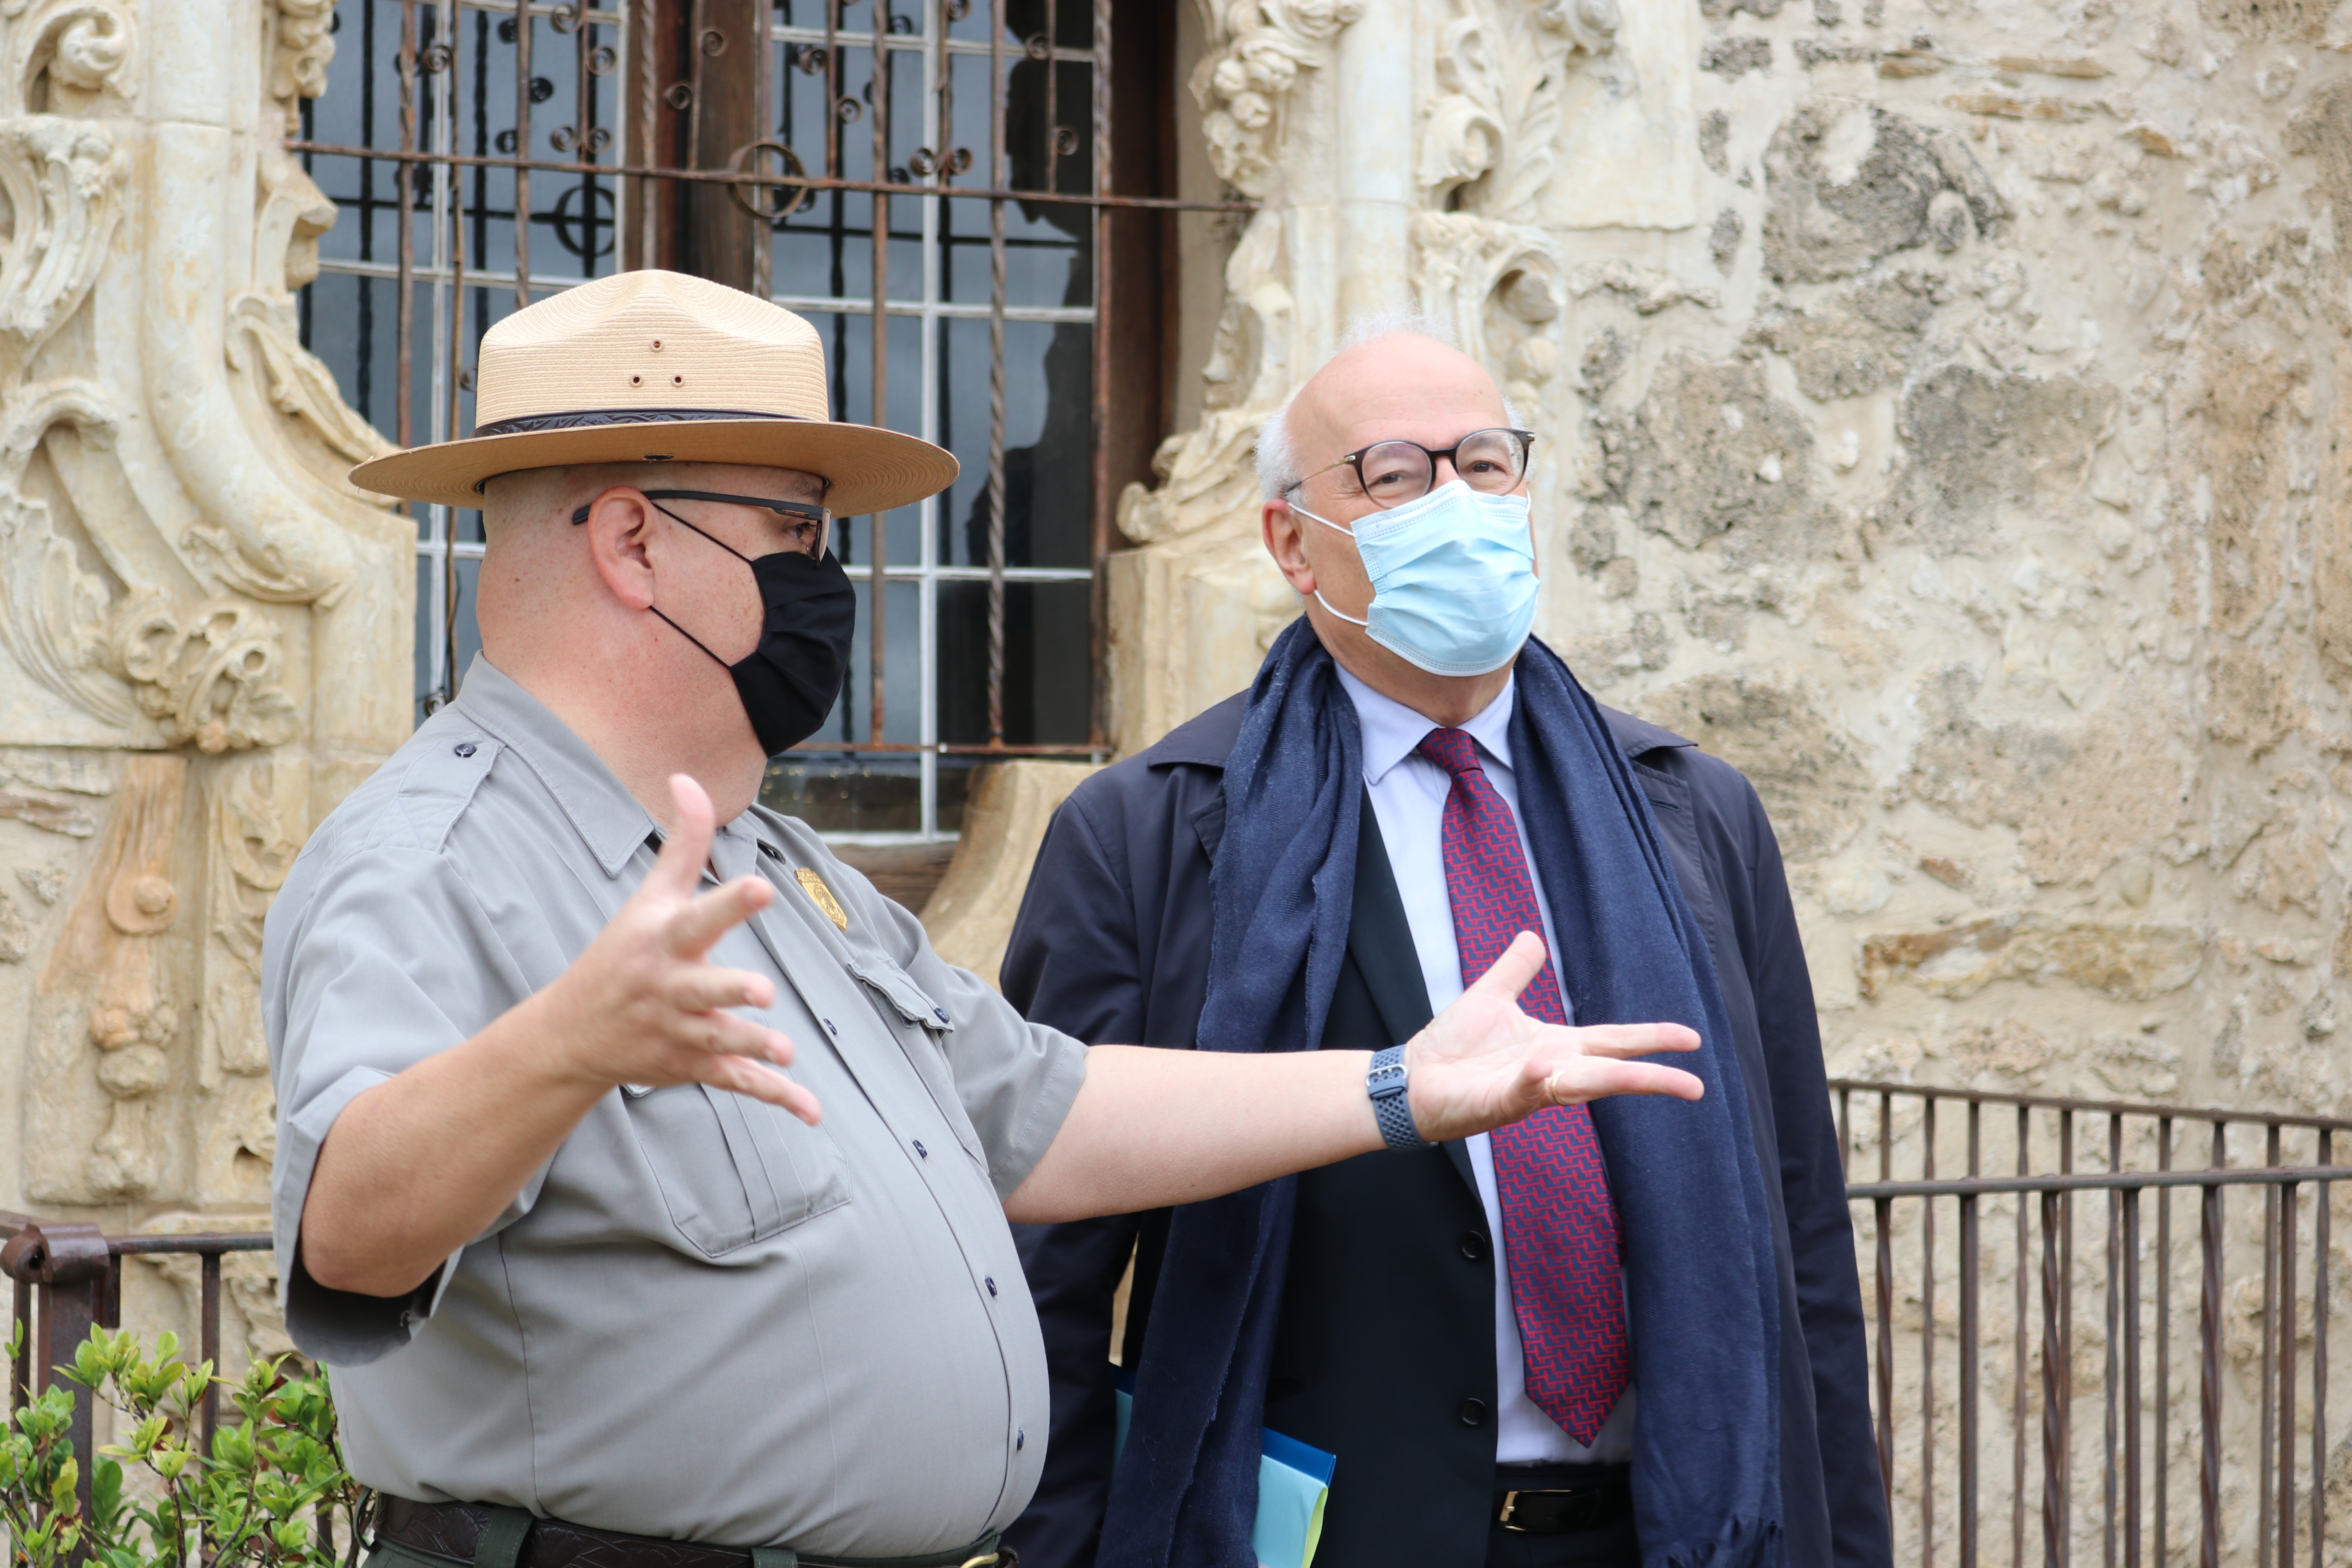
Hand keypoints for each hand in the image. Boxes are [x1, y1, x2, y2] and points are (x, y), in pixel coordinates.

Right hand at [537, 774, 820, 1122]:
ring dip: (751, 1046)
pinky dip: (775, 1097)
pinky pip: (737, 1082)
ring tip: (783, 1050)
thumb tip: (687, 777)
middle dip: (729, 991)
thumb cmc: (621, 954)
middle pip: (704, 989)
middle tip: (762, 990)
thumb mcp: (649, 898)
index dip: (729, 904)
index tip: (760, 887)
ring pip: (721, 1040)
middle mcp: (670, 988)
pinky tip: (811, 1109)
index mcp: (663, 942)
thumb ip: (682, 843)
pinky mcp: (692, 1064)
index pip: (698, 918)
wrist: (571, 1035)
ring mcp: (680, 1030)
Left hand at [1401, 931, 1701, 1142]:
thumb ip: (1515, 971)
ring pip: (1585, 1086)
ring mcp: (1530, 1090)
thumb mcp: (1490, 997)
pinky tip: (1547, 1067)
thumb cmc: (1452, 1045)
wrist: (1412, 1077)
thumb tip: (1532, 938)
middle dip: (1655, 1077)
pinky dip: (1537, 1079)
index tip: (1692, 1038)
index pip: (1615, 1042)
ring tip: (1665, 1081)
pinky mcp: (1502, 1102)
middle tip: (1697, 1085)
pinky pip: (1526, 1090)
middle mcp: (1552, 1071)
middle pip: (1613, 1070)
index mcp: (1557, 1047)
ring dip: (1620, 1082)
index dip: (1652, 1039)